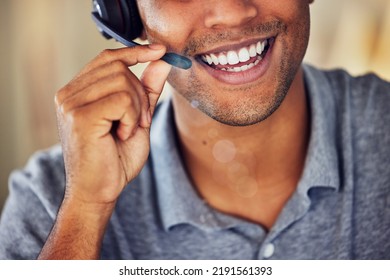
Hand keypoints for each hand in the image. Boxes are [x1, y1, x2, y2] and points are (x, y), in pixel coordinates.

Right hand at [55, 44, 171, 208]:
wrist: (99, 192)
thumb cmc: (115, 159)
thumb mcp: (137, 118)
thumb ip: (147, 89)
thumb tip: (161, 61)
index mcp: (77, 92)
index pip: (107, 58)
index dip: (135, 51)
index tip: (159, 50)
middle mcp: (68, 94)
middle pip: (118, 67)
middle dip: (140, 94)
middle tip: (139, 122)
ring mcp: (70, 103)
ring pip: (123, 81)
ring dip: (138, 108)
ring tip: (129, 130)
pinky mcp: (79, 116)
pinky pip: (123, 99)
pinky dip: (133, 118)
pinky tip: (122, 135)